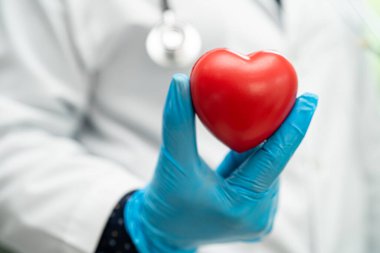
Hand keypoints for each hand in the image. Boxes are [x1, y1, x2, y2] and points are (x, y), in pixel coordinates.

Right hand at [125, 74, 317, 252]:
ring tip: (257, 118)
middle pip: (274, 162)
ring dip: (262, 144)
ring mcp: (258, 216)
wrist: (163, 231)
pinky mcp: (254, 213)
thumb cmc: (166, 202)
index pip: (275, 158)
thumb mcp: (172, 161)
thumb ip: (177, 121)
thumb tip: (180, 81)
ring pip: (267, 168)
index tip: (309, 98)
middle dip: (275, 130)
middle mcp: (258, 214)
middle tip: (280, 97)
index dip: (294, 125)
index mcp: (242, 204)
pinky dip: (254, 157)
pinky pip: (260, 176)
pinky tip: (248, 143)